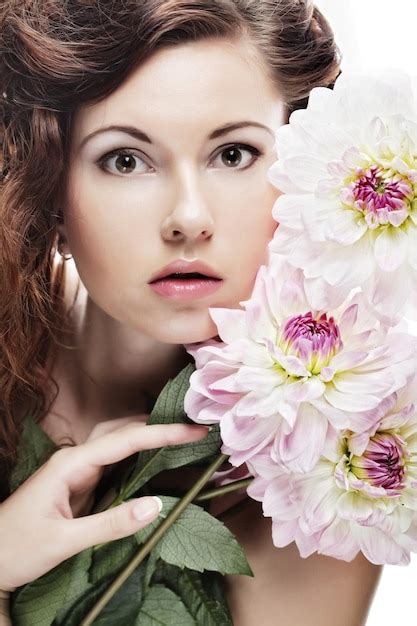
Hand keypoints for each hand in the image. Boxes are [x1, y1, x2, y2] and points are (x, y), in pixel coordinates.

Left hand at [0, 420, 208, 590]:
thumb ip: (110, 523)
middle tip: (195, 429)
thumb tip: (157, 506)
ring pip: (119, 443)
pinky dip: (139, 457)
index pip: (124, 440)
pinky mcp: (80, 485)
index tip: (193, 430)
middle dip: (159, 427)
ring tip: (183, 437)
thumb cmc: (16, 548)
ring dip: (150, 437)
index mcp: (70, 463)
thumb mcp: (63, 541)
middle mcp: (76, 459)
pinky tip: (156, 459)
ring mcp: (78, 471)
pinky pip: (115, 463)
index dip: (162, 433)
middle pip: (123, 431)